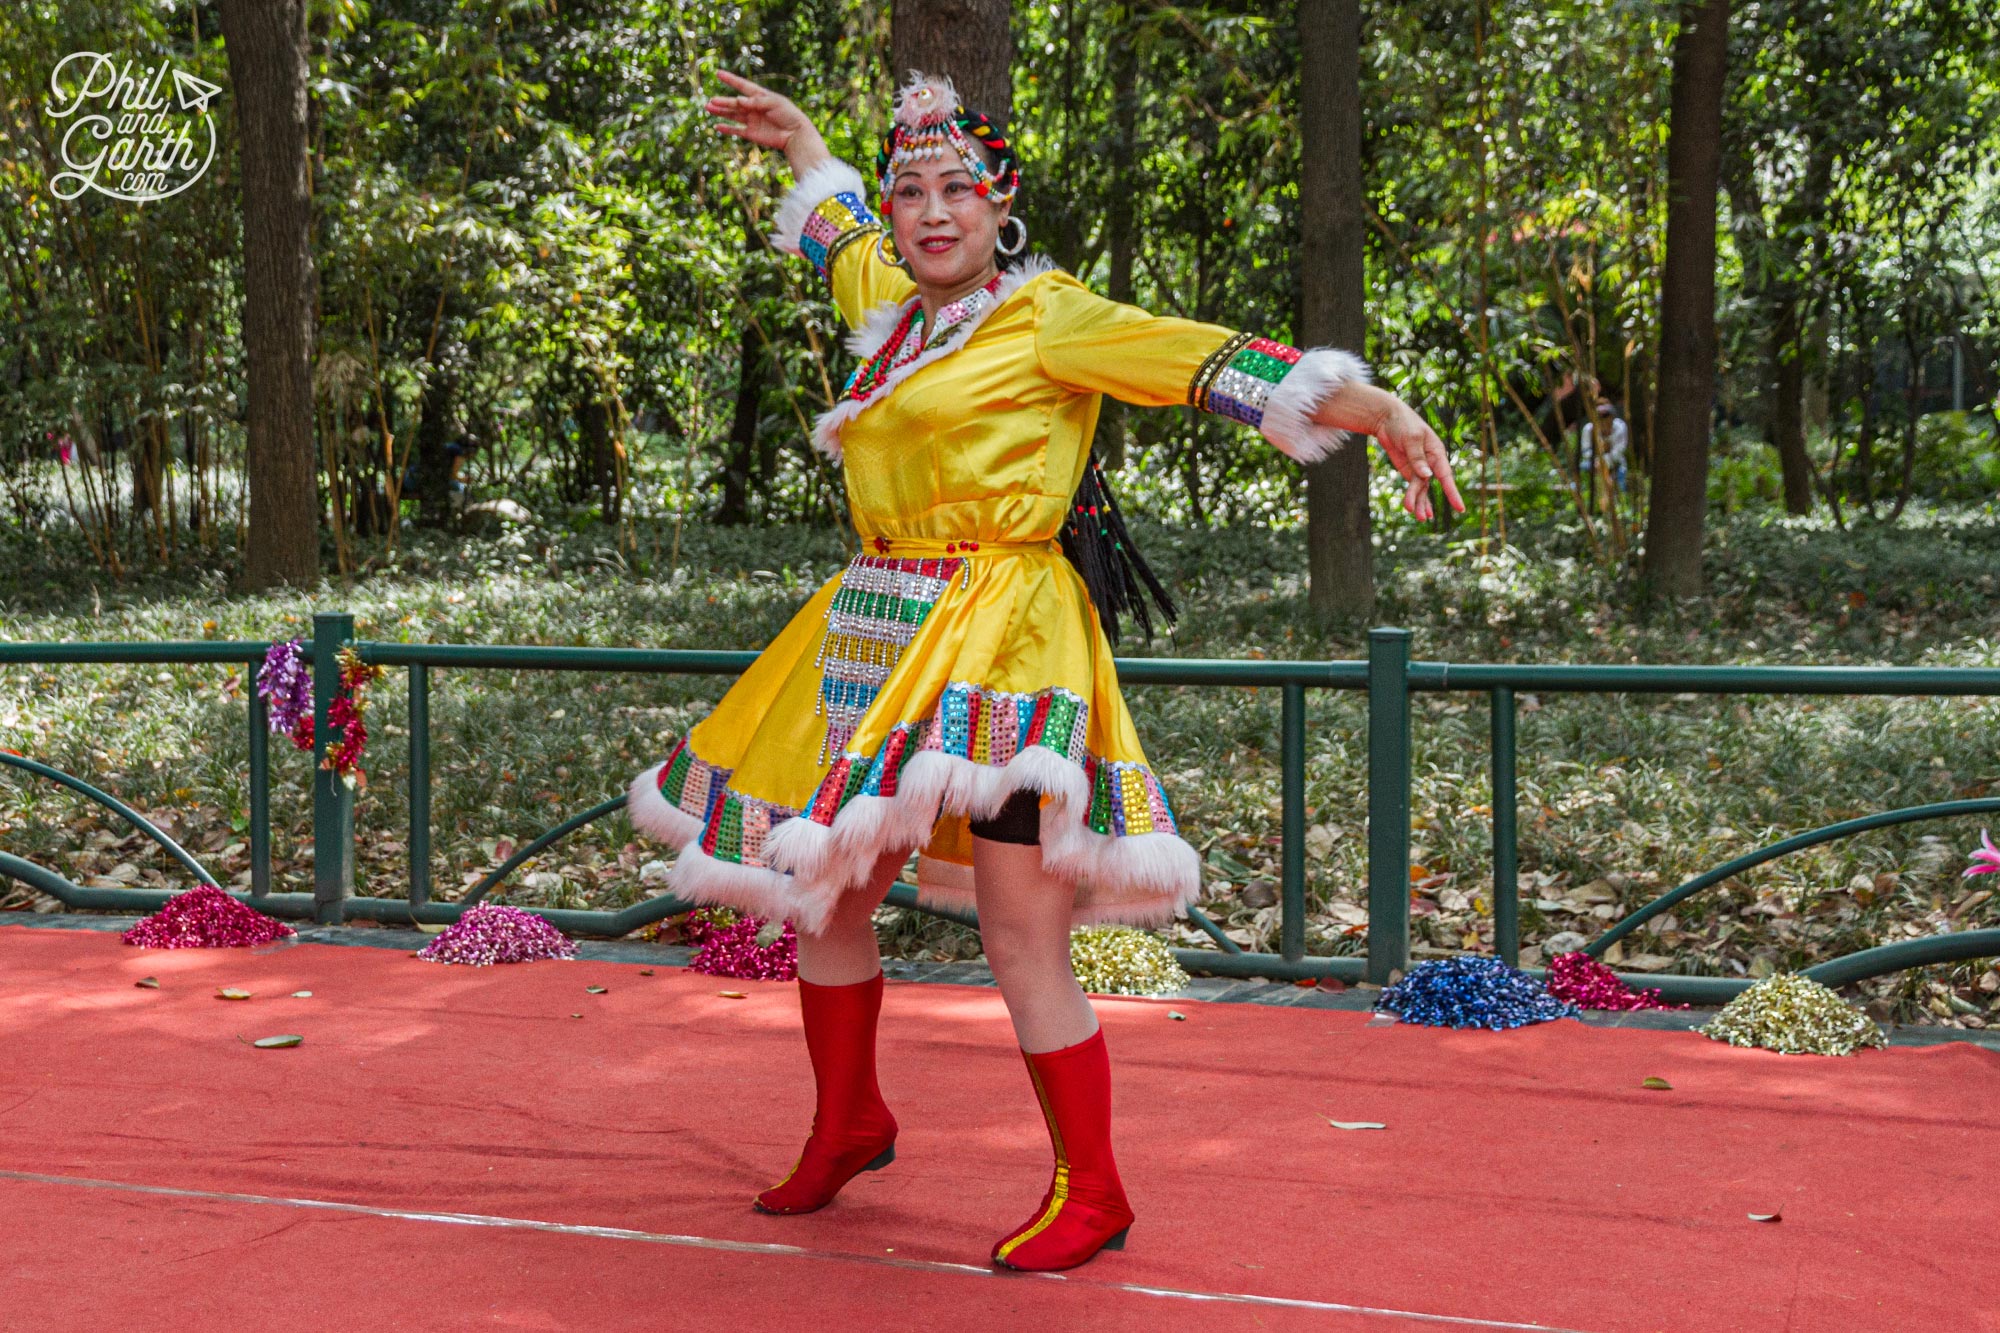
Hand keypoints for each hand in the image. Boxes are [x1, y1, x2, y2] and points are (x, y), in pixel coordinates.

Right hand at [705, 70, 829, 175]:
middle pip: (735, 103)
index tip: (719, 73)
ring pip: (733, 115)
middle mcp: (754, 107)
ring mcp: (752, 120)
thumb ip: (756, 102)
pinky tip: (717, 126)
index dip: (730, 79)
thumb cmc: (788, 115)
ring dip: (721, 112)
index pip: (742, 86)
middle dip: (723, 102)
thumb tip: (739, 101)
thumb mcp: (774, 103)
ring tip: (708, 108)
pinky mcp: (752, 133)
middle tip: (711, 101)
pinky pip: (736, 130)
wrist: (795, 134)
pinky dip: (727, 129)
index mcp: (760, 96)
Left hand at [1369, 394, 1464, 521]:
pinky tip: (1418, 511)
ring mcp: (1420, 467)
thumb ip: (1418, 457)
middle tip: (1421, 517)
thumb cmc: (1403, 423)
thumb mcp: (1410, 438)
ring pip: (1421, 488)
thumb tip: (1427, 476)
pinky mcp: (1409, 470)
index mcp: (1436, 452)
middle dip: (1424, 500)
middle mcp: (1431, 462)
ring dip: (1418, 502)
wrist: (1387, 418)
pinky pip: (1414, 487)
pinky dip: (1415, 498)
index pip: (1445, 475)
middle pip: (1429, 484)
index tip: (1459, 508)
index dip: (1452, 492)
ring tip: (1418, 518)